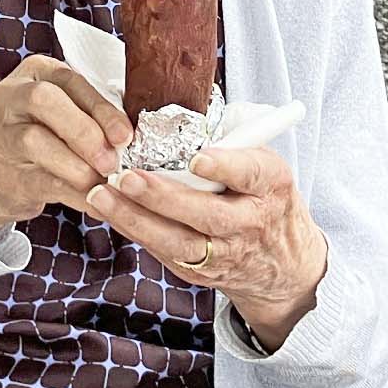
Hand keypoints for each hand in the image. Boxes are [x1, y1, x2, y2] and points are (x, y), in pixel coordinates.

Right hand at [0, 57, 127, 244]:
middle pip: (46, 100)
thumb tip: (129, 136)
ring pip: (36, 140)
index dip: (101, 107)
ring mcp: (0, 135)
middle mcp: (11, 97)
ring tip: (102, 181)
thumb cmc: (38, 136)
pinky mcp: (1, 174)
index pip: (70, 80)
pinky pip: (39, 181)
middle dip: (85, 131)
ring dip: (78, 165)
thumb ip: (90, 114)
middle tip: (112, 159)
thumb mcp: (61, 113)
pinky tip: (94, 201)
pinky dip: (73, 194)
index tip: (125, 135)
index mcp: (34, 73)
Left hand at [96, 139, 331, 345]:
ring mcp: (226, 253)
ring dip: (136, 218)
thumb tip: (190, 114)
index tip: (197, 158)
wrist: (284, 262)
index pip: (250, 174)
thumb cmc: (266, 198)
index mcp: (271, 185)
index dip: (224, 167)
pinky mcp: (202, 273)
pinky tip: (112, 212)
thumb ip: (235, 143)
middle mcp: (250, 222)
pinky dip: (137, 232)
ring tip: (103, 195)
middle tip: (128, 177)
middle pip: (207, 214)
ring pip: (179, 242)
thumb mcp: (267, 164)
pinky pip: (165, 254)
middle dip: (163, 197)